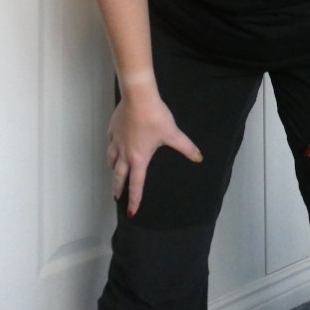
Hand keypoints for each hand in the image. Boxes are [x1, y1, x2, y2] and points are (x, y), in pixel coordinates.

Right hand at [106, 80, 202, 216]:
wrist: (138, 97)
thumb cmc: (155, 117)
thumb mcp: (172, 133)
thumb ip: (186, 147)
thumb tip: (198, 157)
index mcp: (139, 158)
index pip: (136, 184)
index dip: (135, 199)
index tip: (131, 212)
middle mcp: (125, 153)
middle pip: (118, 175)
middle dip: (118, 188)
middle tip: (116, 197)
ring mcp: (117, 140)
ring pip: (111, 159)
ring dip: (113, 168)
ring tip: (114, 171)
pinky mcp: (113, 128)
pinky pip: (110, 142)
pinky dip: (111, 147)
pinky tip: (114, 144)